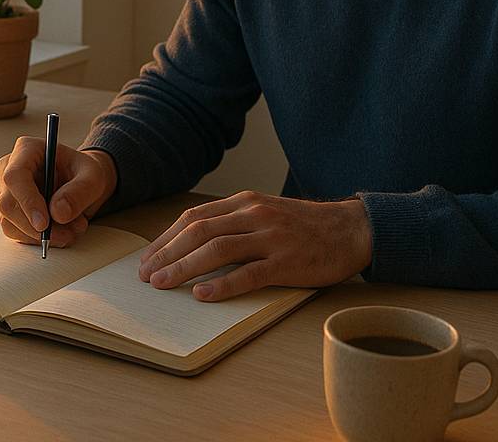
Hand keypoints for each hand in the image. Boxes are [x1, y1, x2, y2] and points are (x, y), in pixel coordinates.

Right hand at [0, 140, 116, 247]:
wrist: (82, 183)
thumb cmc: (84, 173)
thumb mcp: (93, 177)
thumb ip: (79, 192)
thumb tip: (57, 212)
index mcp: (27, 150)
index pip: (15, 176)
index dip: (27, 201)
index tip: (44, 224)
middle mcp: (9, 169)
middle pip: (8, 204)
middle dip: (36, 227)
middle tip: (66, 235)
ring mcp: (6, 192)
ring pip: (10, 223)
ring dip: (40, 236)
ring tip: (71, 231)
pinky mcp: (9, 212)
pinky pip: (15, 232)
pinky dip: (38, 239)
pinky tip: (60, 232)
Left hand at [135, 192, 373, 301]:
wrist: (350, 229)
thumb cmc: (303, 226)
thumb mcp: (264, 211)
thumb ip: (234, 221)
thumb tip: (193, 241)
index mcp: (244, 202)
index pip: (194, 218)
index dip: (166, 238)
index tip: (147, 257)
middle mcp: (254, 214)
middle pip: (199, 232)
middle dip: (167, 253)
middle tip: (146, 275)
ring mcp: (270, 237)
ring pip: (217, 250)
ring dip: (184, 267)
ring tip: (163, 284)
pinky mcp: (287, 261)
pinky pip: (248, 274)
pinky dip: (222, 285)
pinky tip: (202, 294)